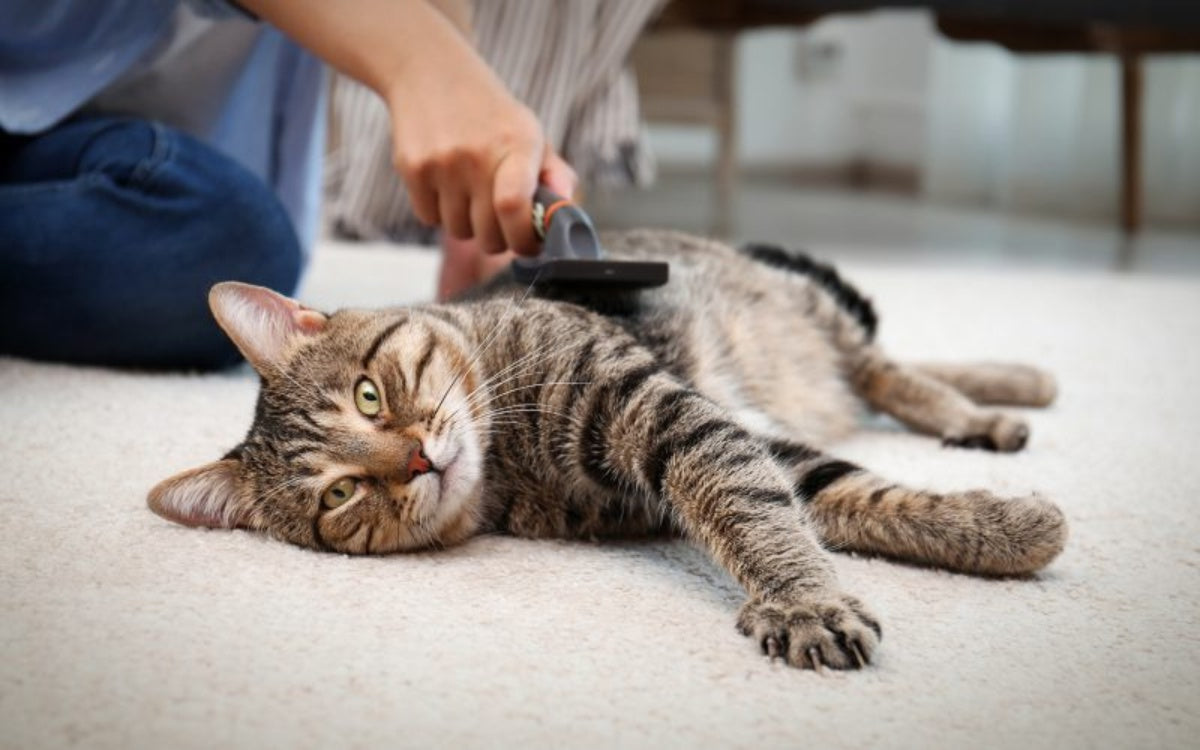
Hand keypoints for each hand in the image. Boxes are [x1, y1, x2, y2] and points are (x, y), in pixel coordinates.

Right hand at [385, 38, 576, 257]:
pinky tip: (444, 182)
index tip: (529, 243)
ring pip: (458, 231)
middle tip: (499, 221)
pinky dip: (438, 211)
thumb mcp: (529, 133)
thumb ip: (554, 176)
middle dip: (498, 239)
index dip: (524, 239)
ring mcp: (442, 162)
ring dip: (466, 224)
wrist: (431, 72)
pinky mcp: (412, 168)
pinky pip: (429, 218)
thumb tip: (567, 215)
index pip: (514, 206)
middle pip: (489, 236)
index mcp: (517, 144)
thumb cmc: (490, 115)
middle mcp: (477, 153)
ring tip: (469, 192)